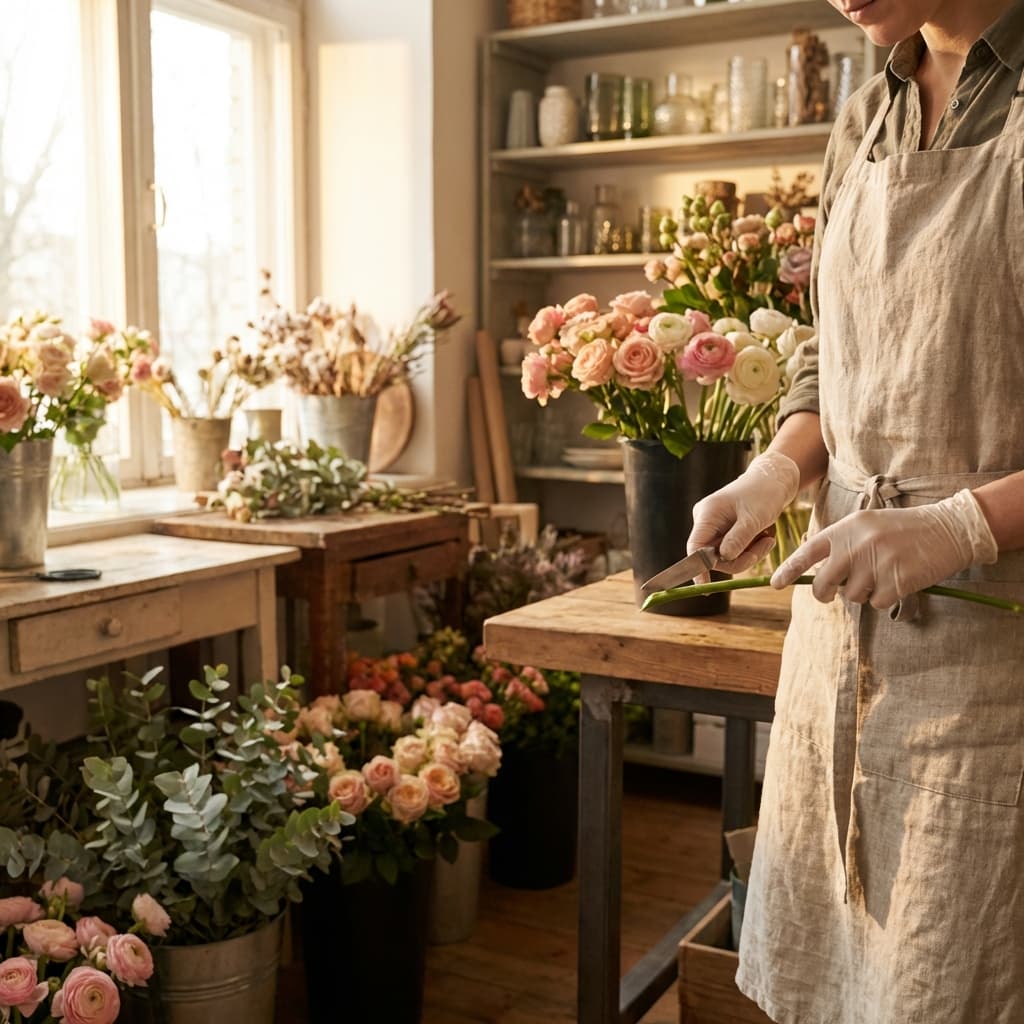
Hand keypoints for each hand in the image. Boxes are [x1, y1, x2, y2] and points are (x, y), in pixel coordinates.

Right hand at [687, 450, 800, 574]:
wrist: (774, 480)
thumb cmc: (764, 494)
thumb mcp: (754, 518)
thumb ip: (738, 539)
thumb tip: (723, 559)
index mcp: (707, 514)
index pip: (695, 547)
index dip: (697, 567)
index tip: (703, 585)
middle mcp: (706, 522)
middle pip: (713, 556)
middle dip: (740, 558)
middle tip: (765, 547)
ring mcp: (716, 527)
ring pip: (727, 556)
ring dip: (750, 553)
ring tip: (767, 539)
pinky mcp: (726, 532)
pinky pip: (735, 551)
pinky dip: (751, 549)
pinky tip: (764, 537)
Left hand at [770, 489, 998, 606]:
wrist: (946, 528)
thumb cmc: (901, 529)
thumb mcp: (866, 525)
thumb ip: (841, 544)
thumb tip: (817, 573)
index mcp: (845, 529)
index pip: (807, 553)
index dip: (788, 570)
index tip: (775, 584)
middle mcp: (855, 546)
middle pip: (823, 585)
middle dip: (825, 593)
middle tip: (832, 592)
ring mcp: (875, 564)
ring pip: (851, 596)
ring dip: (863, 592)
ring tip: (882, 573)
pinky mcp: (895, 581)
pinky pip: (876, 603)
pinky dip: (885, 598)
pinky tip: (898, 580)